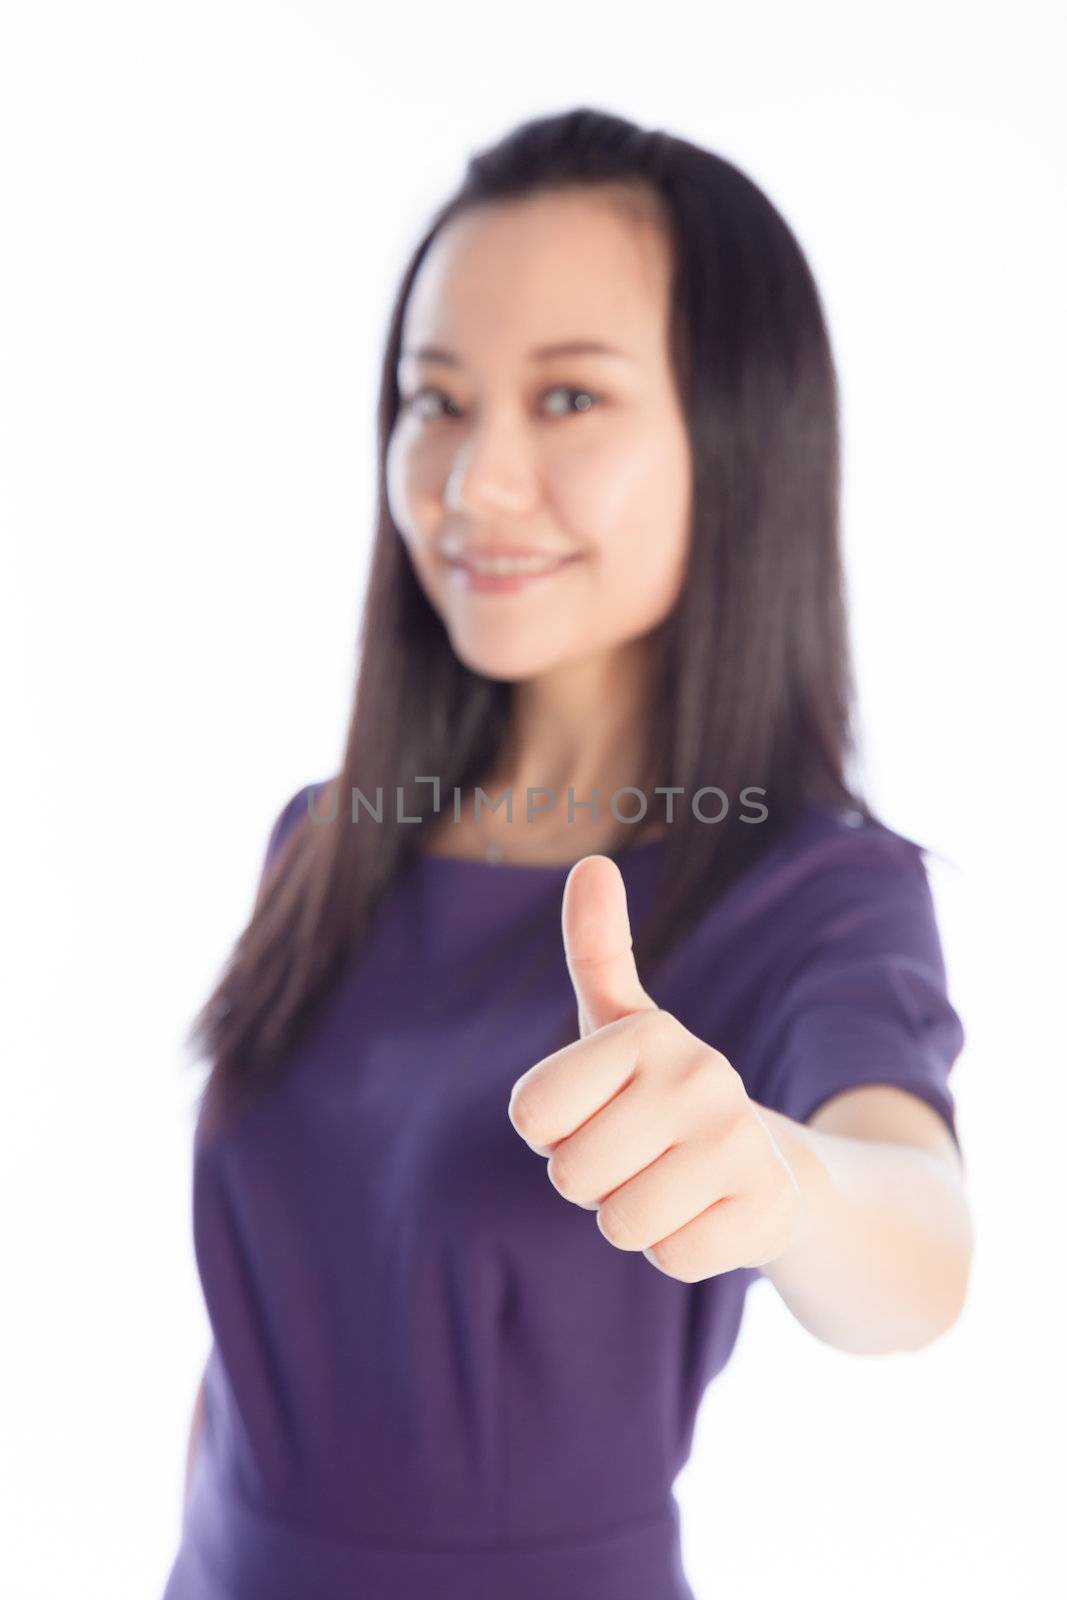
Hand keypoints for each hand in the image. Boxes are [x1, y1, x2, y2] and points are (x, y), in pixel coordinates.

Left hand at [507, 855, 802, 1282]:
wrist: (774, 1169)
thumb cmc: (667, 1096)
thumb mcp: (623, 1024)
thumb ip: (597, 949)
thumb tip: (592, 863)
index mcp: (648, 1032)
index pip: (532, 1116)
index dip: (555, 1132)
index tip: (600, 1114)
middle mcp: (701, 1074)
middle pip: (572, 1176)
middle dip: (594, 1182)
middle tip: (639, 1158)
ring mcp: (739, 1141)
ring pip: (620, 1223)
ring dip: (635, 1219)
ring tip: (672, 1185)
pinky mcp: (768, 1206)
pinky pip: (672, 1257)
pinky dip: (679, 1251)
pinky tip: (708, 1214)